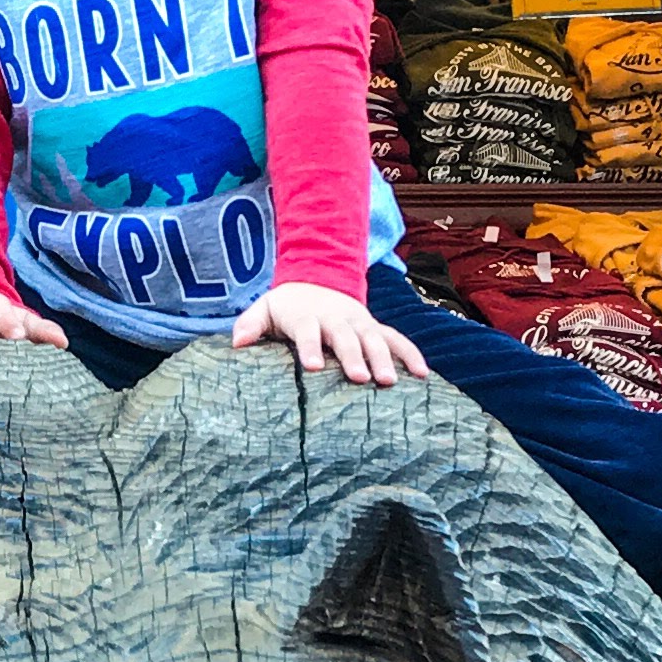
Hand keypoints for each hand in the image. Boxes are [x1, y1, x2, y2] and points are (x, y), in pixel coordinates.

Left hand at [230, 284, 429, 385]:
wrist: (317, 280)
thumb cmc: (288, 306)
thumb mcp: (265, 308)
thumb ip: (251, 324)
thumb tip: (238, 343)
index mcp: (308, 316)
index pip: (308, 331)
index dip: (310, 347)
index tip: (312, 366)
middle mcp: (337, 319)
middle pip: (346, 338)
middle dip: (353, 357)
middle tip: (359, 378)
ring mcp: (360, 323)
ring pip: (375, 339)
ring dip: (384, 359)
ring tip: (389, 381)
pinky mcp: (377, 328)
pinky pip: (398, 340)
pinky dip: (411, 355)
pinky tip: (423, 375)